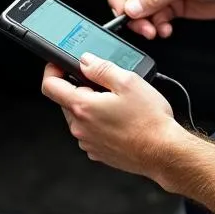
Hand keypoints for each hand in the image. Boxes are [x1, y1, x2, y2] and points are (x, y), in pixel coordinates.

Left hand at [41, 55, 183, 179]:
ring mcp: (88, 142)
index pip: (50, 86)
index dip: (52, 70)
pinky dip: (99, 123)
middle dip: (80, 88)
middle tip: (104, 84)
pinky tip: (120, 120)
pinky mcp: (98, 152)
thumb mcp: (128, 81)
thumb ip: (101, 68)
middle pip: (66, 101)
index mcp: (83, 107)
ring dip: (92, 106)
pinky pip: (91, 132)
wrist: (163, 152)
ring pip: (79, 117)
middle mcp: (80, 128)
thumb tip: (85, 61)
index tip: (60, 65)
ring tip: (118, 103)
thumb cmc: (149, 121)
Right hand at [103, 0, 214, 39]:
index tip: (122, 12)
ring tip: (155, 30)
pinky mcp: (170, 3)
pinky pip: (152, 18)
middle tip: (142, 26)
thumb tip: (131, 8)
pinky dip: (156, 27)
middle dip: (132, 14)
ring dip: (144, 23)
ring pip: (138, 10)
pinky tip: (166, 29)